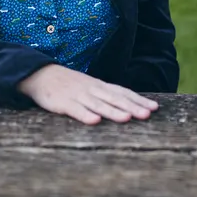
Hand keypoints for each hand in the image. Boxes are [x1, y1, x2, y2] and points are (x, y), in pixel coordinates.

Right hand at [18, 64, 158, 124]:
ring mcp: (78, 95)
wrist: (41, 75)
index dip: (138, 100)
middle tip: (148, 114)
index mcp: (100, 86)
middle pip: (115, 99)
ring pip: (98, 105)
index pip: (123, 92)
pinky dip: (85, 115)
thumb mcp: (91, 87)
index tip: (155, 108)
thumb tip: (129, 104)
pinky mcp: (63, 103)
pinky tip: (94, 122)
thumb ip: (107, 95)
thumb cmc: (70, 85)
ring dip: (112, 112)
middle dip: (132, 107)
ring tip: (127, 118)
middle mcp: (92, 89)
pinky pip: (75, 110)